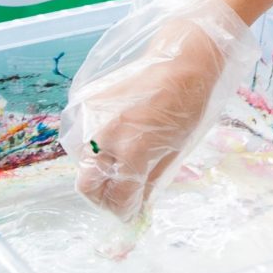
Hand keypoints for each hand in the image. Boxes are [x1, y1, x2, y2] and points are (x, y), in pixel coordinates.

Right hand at [62, 0, 257, 220]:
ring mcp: (92, 117)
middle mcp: (105, 135)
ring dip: (100, 169)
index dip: (123, 211)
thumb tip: (137, 207)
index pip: (116, 198)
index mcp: (132, 151)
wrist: (182, 59)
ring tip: (123, 162)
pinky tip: (119, 137)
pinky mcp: (87, 102)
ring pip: (84, 160)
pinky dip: (98, 144)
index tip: (130, 214)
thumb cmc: (189, 106)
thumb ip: (149, 182)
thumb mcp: (175, 152)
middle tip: (121, 196)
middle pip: (86, 184)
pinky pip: (85, 135)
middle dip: (102, 197)